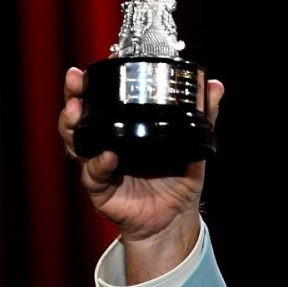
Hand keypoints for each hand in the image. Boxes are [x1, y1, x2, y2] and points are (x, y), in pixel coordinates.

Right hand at [59, 66, 224, 281]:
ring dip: (72, 126)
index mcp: (126, 129)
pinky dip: (99, 164)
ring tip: (77, 111)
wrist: (175, 218)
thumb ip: (205, 115)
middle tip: (76, 83)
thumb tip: (215, 86)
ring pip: (76, 143)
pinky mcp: (102, 189)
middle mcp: (108, 144)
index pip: (103, 102)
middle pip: (80, 117)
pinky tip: (107, 156)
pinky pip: (94, 175)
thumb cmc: (180, 180)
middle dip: (74, 97)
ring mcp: (101, 165)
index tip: (91, 68)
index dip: (93, 84)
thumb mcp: (194, 142)